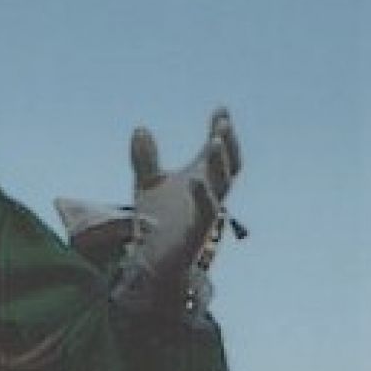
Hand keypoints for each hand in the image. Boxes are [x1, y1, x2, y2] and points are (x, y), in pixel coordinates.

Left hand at [111, 108, 240, 315]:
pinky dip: (202, 195)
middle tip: (222, 124)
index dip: (221, 132)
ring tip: (214, 141)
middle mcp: (208, 196)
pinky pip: (206, 213)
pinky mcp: (195, 234)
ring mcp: (204, 215)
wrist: (151, 261)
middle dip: (227, 145)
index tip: (221, 109)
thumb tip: (141, 128)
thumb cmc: (155, 221)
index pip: (217, 154)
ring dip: (219, 164)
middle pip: (229, 167)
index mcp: (200, 180)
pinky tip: (195, 179)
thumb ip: (145, 158)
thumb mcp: (146, 183)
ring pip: (222, 187)